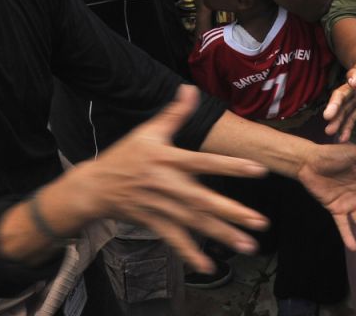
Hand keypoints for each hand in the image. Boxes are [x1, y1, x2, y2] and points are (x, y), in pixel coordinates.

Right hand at [78, 87, 269, 272]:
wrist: (95, 186)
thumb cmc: (125, 156)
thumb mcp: (149, 131)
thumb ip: (174, 113)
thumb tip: (189, 89)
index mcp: (169, 160)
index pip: (205, 163)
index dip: (231, 166)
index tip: (257, 170)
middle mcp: (167, 185)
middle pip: (203, 201)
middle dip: (232, 213)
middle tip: (260, 222)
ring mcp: (161, 207)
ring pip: (195, 224)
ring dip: (222, 235)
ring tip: (247, 245)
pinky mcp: (155, 223)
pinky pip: (175, 240)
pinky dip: (190, 253)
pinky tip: (208, 266)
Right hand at [324, 47, 355, 141]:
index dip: (354, 77)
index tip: (352, 81)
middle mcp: (354, 84)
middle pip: (342, 94)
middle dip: (335, 105)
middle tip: (327, 116)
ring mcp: (354, 96)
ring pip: (343, 108)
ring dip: (336, 119)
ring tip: (329, 131)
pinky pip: (350, 116)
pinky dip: (346, 127)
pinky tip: (342, 138)